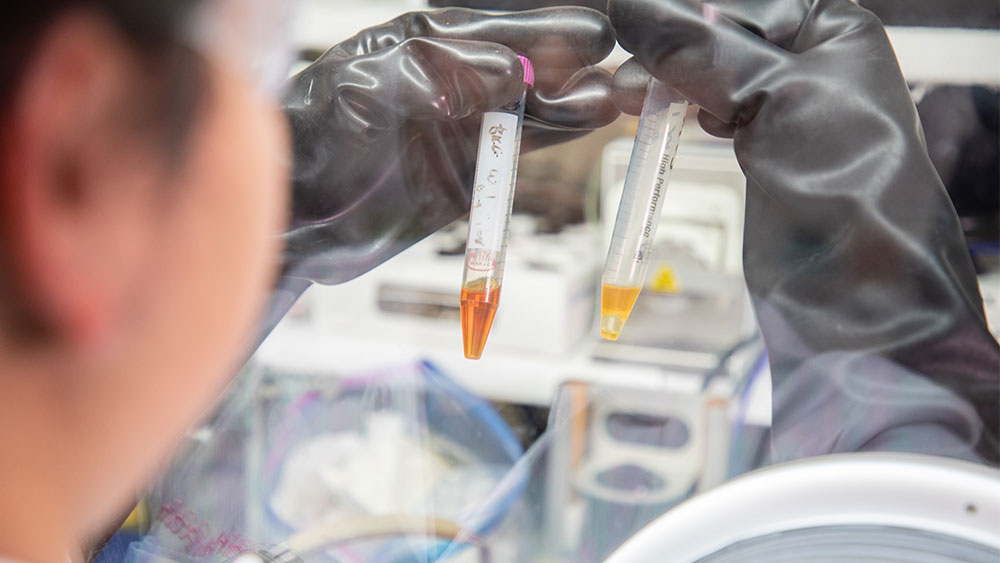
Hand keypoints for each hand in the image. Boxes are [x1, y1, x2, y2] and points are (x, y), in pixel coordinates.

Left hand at [281, 7, 618, 284]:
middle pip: (524, 63)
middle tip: (611, 61)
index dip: (543, 27)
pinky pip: (520, 148)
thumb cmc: (315, 139)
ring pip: (530, 106)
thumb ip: (438, 73)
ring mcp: (460, 126)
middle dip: (567, 61)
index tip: (589, 31)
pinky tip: (586, 120)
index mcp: (420, 44)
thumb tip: (511, 70)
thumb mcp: (371, 90)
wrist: (298, 216)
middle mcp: (448, 81)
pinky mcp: (467, 171)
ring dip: (570, 100)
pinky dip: (554, 135)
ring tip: (612, 97)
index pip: (494, 27)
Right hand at [609, 0, 997, 461]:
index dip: (682, 8)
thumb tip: (631, 10)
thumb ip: (702, 48)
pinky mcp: (756, 145)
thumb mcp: (778, 100)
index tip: (625, 17)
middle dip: (664, 38)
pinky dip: (670, 104)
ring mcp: (782, 103)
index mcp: (835, 27)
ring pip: (702, 65)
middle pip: (717, 25)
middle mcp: (811, 57)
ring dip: (659, 73)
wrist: (860, 310)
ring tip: (624, 94)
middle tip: (616, 57)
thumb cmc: (852, 200)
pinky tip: (645, 107)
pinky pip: (703, 104)